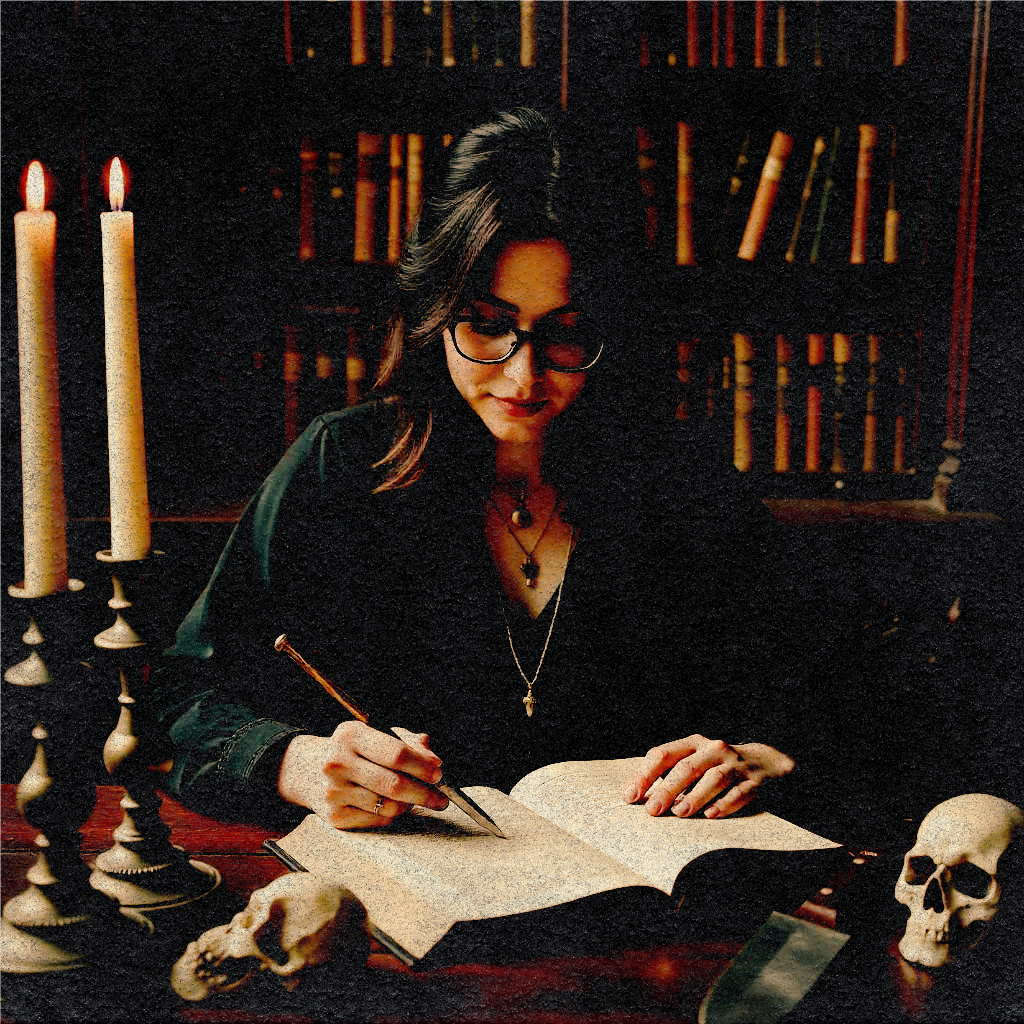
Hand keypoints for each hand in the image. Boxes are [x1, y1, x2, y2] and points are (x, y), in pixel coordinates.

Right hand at [277, 722, 448, 828]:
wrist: (307, 770)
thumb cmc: (351, 750)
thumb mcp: (373, 735)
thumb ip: (406, 742)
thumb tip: (432, 757)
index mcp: (350, 734)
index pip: (396, 753)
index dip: (423, 766)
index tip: (439, 773)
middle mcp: (337, 762)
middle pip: (394, 784)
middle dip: (424, 793)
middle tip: (440, 797)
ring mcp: (333, 791)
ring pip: (388, 806)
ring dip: (409, 805)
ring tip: (415, 799)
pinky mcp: (333, 816)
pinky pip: (377, 820)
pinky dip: (392, 815)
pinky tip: (392, 805)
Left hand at [623, 735, 793, 818]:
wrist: (765, 761)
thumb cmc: (717, 766)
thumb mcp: (695, 761)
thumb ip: (670, 775)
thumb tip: (639, 798)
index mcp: (693, 744)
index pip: (663, 754)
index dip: (644, 775)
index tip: (630, 797)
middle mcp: (713, 750)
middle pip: (687, 768)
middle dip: (668, 789)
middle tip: (652, 811)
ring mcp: (735, 764)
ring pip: (714, 779)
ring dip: (696, 796)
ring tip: (680, 813)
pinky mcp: (754, 781)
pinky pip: (738, 792)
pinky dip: (724, 804)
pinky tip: (710, 815)